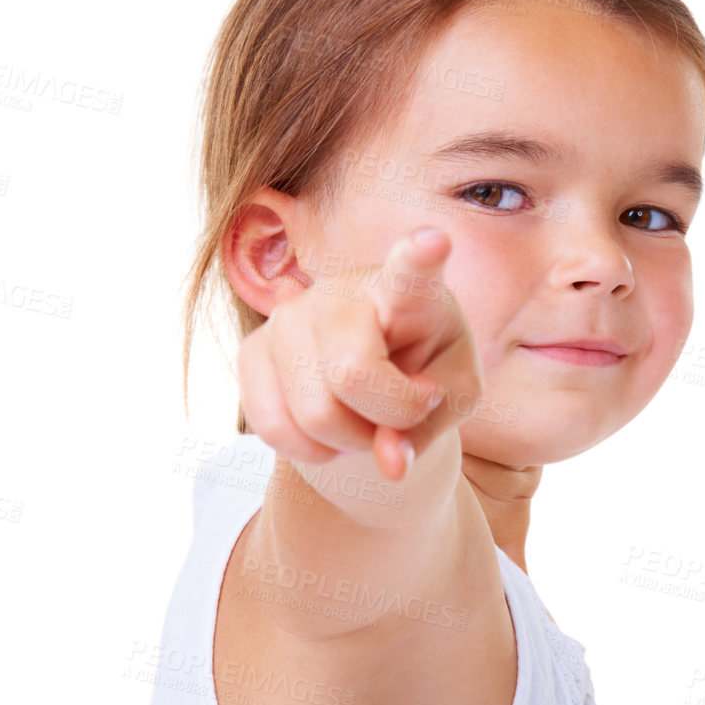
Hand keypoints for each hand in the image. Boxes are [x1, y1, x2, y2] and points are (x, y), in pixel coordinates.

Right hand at [235, 227, 483, 480]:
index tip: (434, 241)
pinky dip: (311, 451)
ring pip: (314, 414)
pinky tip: (328, 428)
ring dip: (350, 441)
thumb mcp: (452, 400)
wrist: (374, 376)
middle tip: (401, 412)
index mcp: (408, 291)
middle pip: (352, 375)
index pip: (410, 271)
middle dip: (385, 418)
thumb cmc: (426, 373)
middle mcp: (340, 291)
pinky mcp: (252, 350)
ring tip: (365, 416)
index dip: (419, 257)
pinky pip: (274, 428)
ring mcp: (289, 315)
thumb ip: (428, 428)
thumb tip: (389, 464)